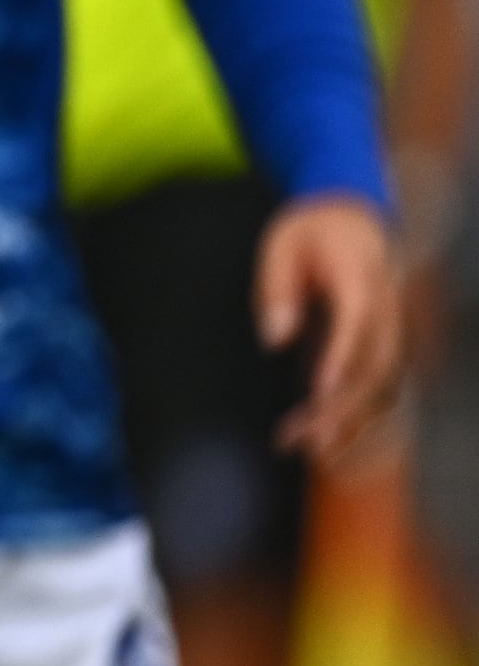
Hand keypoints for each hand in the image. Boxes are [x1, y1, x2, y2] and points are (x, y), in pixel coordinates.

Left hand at [265, 193, 408, 462]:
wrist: (353, 217)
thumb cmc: (309, 232)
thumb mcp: (280, 245)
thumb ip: (277, 288)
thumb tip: (274, 340)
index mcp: (360, 278)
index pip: (356, 324)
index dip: (340, 360)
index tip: (318, 392)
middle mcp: (386, 310)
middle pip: (373, 365)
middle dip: (341, 406)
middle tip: (300, 438)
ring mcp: (392, 330)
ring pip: (382, 384)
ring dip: (348, 420)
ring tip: (302, 448)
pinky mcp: (385, 346)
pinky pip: (381, 388)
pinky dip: (359, 416)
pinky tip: (325, 440)